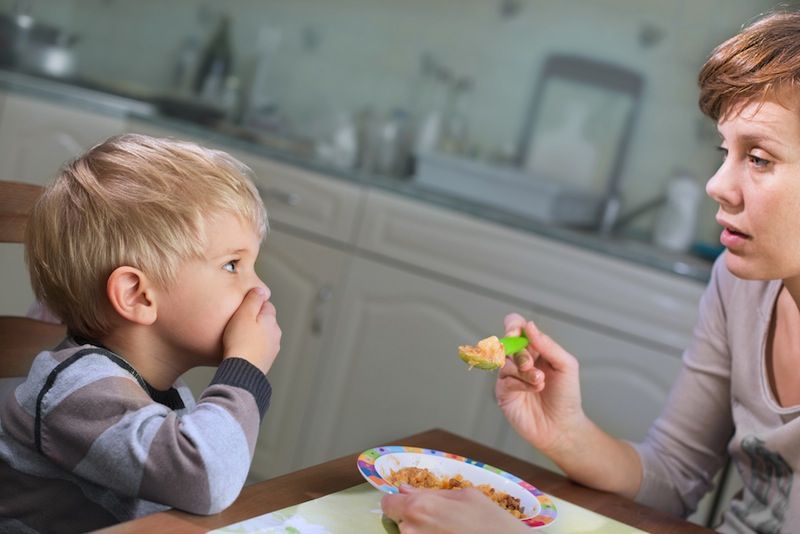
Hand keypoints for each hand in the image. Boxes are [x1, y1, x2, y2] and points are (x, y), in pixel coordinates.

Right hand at [222, 287, 280, 373]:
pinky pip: (260, 349)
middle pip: (265, 321)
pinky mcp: (267, 361)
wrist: (242, 370)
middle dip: (254, 321)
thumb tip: (261, 290)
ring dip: (254, 335)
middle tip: (237, 324)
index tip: (242, 309)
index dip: (253, 305)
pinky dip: (253, 348)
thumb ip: (253, 300)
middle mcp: (275, 334)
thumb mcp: (244, 314)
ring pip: (263, 335)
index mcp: (271, 320)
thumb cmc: (240, 342)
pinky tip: (241, 350)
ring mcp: (273, 348)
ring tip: (238, 339)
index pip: (266, 305)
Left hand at [380, 486, 528, 533]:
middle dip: (413, 518)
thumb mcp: (465, 496)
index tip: (409, 503)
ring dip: (423, 532)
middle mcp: (412, 530)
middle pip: (399, 521)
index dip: (399, 501)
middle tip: (440, 520)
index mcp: (419, 507)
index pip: (388, 504)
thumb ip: (432, 492)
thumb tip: (406, 489)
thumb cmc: (491, 522)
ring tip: (449, 531)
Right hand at [496, 313, 584, 455]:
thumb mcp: (566, 365)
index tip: (516, 332)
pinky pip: (504, 380)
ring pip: (505, 362)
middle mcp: (518, 360)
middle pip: (507, 343)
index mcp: (533, 348)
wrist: (562, 426)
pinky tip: (534, 389)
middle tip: (531, 364)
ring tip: (540, 382)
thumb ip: (548, 344)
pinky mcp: (503, 393)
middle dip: (520, 353)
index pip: (515, 327)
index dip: (512, 325)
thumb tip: (529, 326)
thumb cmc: (566, 396)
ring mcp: (509, 376)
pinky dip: (520, 383)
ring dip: (524, 371)